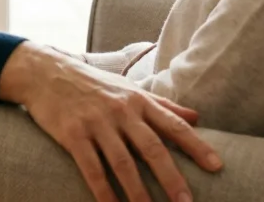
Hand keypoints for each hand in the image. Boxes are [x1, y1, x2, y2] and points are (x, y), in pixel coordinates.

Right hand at [0, 41, 222, 201]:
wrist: (47, 73)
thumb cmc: (94, 84)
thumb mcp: (130, 89)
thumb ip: (163, 105)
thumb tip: (197, 118)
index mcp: (139, 101)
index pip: (173, 125)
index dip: (196, 146)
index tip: (216, 166)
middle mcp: (121, 111)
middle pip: (152, 148)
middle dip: (171, 178)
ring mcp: (96, 123)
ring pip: (123, 163)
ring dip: (138, 193)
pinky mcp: (73, 135)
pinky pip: (92, 169)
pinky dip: (103, 192)